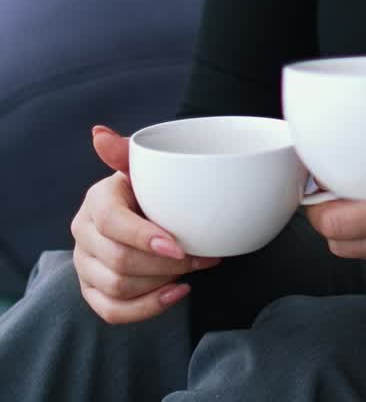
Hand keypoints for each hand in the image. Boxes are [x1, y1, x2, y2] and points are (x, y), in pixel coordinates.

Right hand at [71, 125, 220, 324]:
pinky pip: (112, 311)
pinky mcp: (92, 290)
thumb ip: (126, 153)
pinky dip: (147, 308)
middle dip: (164, 265)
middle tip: (203, 256)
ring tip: (196, 268)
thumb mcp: (146, 168)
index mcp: (96, 201)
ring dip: (162, 283)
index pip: (112, 224)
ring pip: (117, 287)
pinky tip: (177, 293)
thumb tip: (98, 133)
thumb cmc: (153, 186)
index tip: (180, 246)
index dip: (144, 238)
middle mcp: (82, 234)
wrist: (150, 207)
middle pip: (118, 262)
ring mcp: (84, 265)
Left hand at [305, 182, 365, 264]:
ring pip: (348, 249)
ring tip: (349, 197)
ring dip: (341, 227)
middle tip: (325, 188)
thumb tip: (364, 113)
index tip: (316, 176)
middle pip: (335, 239)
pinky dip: (363, 234)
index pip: (337, 221)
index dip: (316, 200)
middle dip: (323, 214)